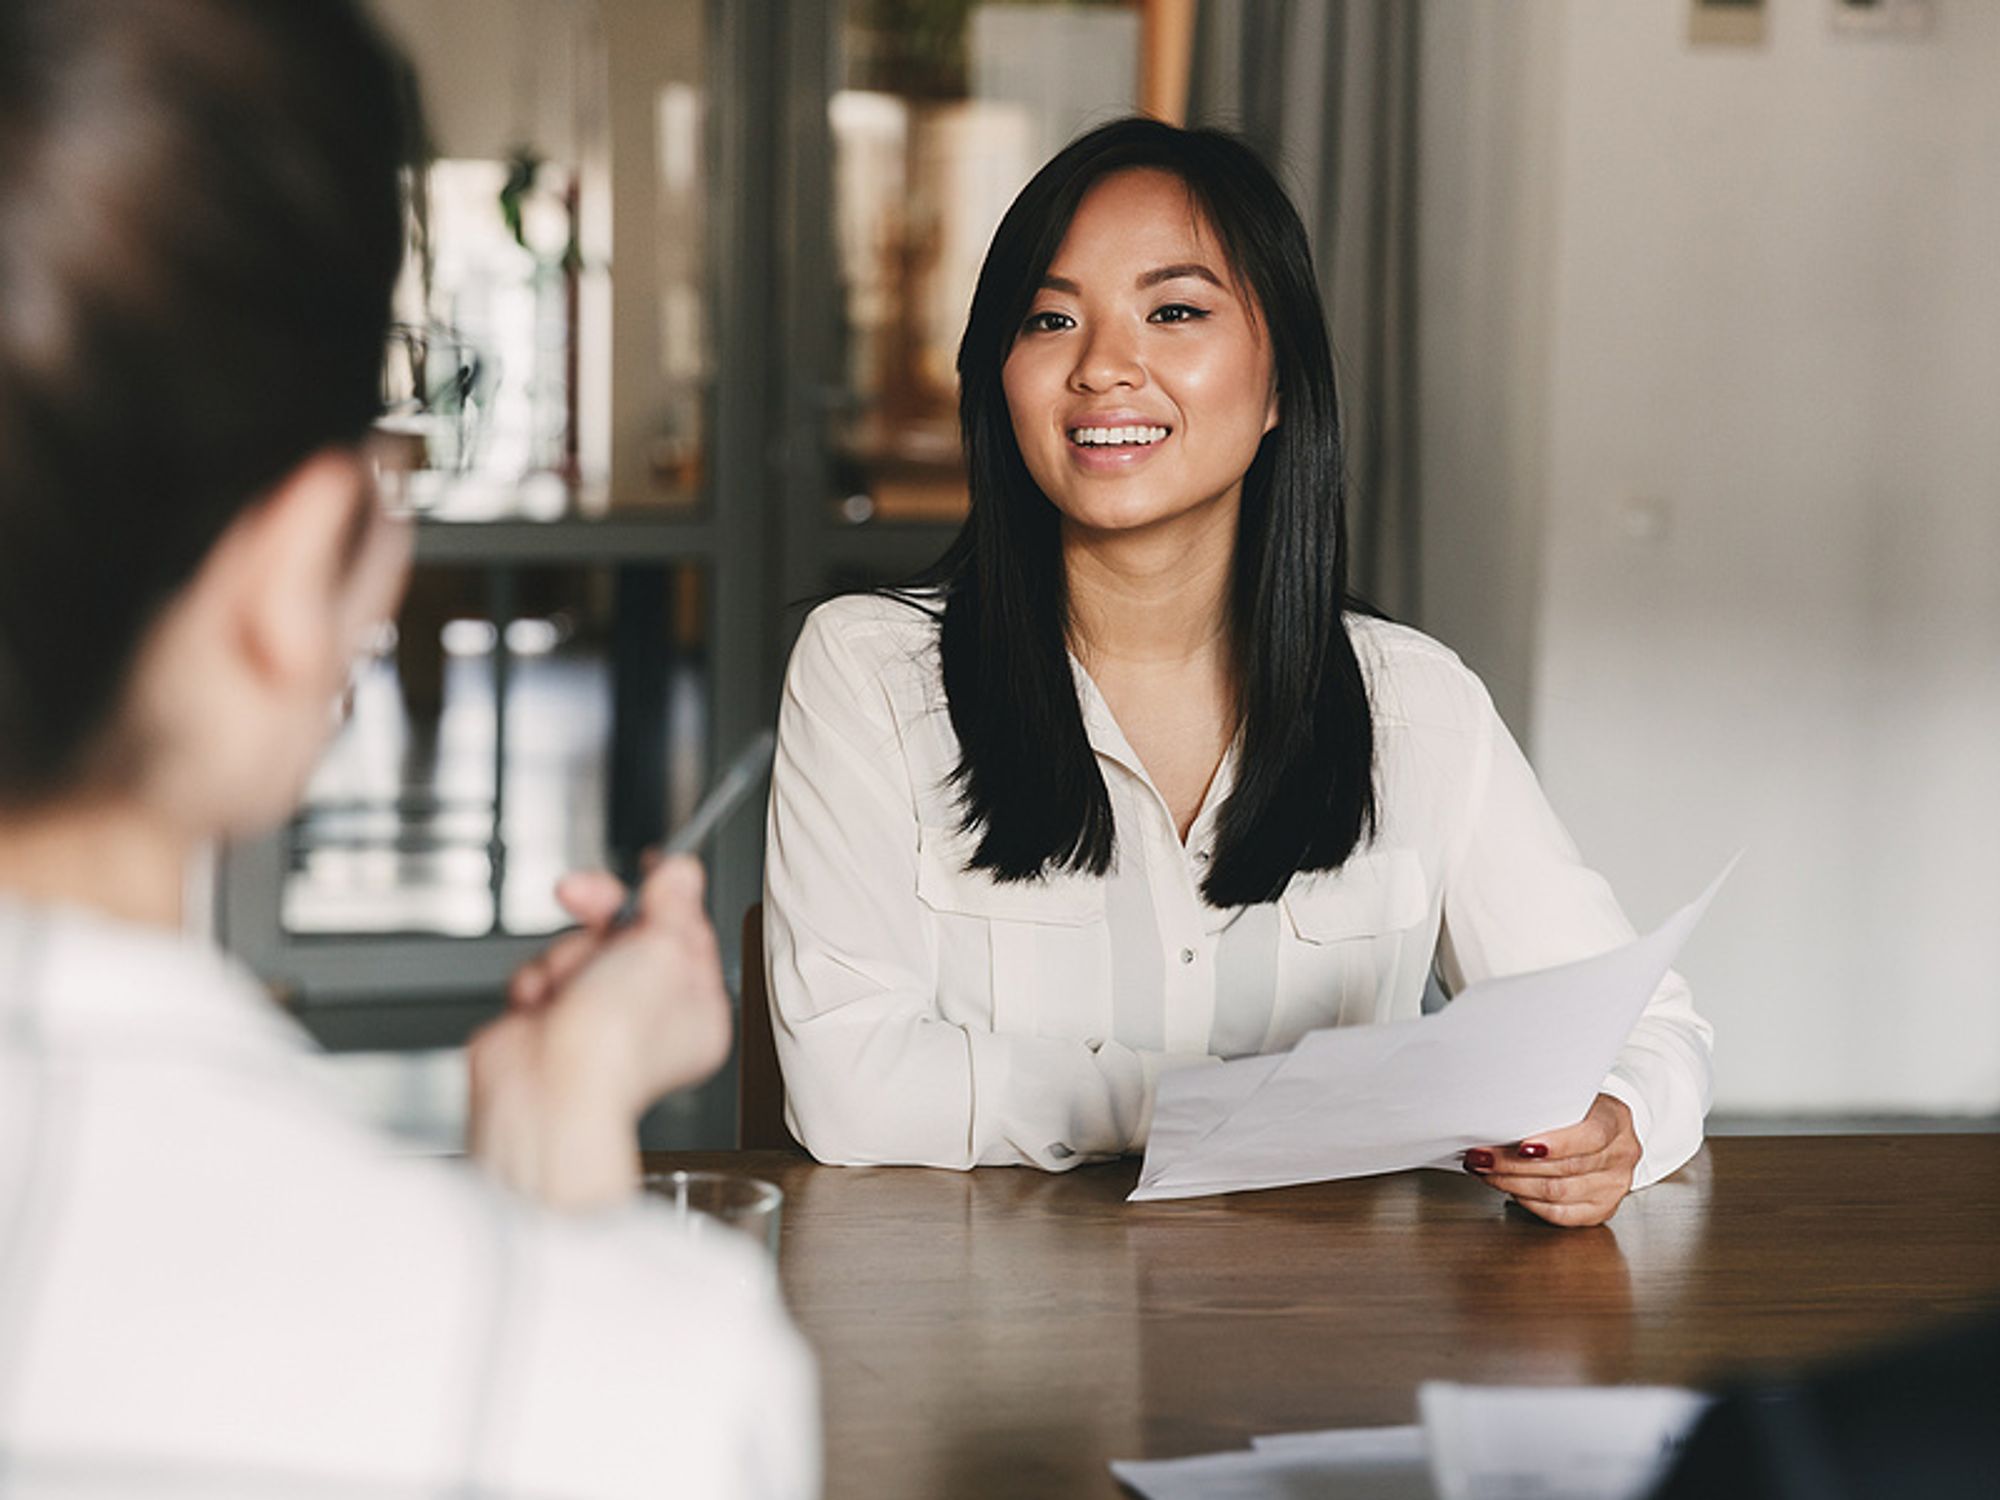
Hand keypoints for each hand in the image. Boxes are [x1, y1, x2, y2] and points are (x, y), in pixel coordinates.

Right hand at [467, 857, 732, 1208]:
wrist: (547, 1088)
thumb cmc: (617, 1041)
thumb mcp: (666, 950)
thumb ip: (674, 904)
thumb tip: (681, 873)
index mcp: (696, 1008)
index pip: (686, 934)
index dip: (666, 897)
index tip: (653, 867)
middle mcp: (649, 1018)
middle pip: (628, 935)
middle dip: (600, 914)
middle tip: (582, 894)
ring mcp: (597, 1022)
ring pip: (579, 949)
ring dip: (566, 956)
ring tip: (567, 986)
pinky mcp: (549, 1025)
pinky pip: (543, 974)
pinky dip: (537, 982)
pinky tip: (541, 1005)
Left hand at [1463, 1093, 1640, 1227]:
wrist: (1604, 1130)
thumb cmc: (1578, 1111)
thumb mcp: (1569, 1096)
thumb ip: (1546, 1106)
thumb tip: (1497, 1117)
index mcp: (1616, 1120)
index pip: (1591, 1135)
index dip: (1556, 1144)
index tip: (1521, 1146)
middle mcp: (1621, 1155)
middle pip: (1567, 1167)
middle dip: (1515, 1163)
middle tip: (1482, 1157)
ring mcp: (1614, 1186)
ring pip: (1559, 1193)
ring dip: (1513, 1183)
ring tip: (1486, 1171)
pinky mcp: (1602, 1210)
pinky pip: (1560, 1214)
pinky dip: (1529, 1202)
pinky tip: (1510, 1189)